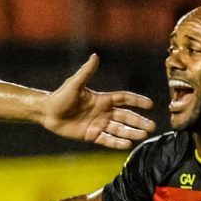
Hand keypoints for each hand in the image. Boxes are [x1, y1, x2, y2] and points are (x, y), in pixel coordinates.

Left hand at [39, 54, 155, 149]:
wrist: (47, 113)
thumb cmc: (60, 96)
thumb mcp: (74, 84)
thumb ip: (86, 72)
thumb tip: (95, 56)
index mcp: (102, 99)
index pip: (125, 99)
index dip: (137, 101)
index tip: (150, 105)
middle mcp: (103, 112)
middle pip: (126, 117)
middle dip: (139, 121)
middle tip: (152, 127)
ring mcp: (98, 124)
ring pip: (119, 129)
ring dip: (132, 132)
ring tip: (143, 135)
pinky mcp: (91, 135)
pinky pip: (107, 140)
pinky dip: (117, 143)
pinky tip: (128, 144)